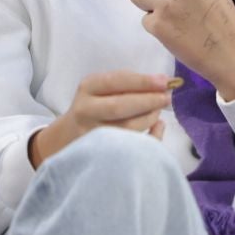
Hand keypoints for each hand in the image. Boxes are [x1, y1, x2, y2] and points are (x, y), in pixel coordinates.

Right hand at [29, 70, 173, 165]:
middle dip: (148, 101)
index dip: (142, 81)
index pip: (116, 81)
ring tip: (158, 111)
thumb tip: (161, 85)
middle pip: (119, 106)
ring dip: (149, 118)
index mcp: (88, 87)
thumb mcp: (103, 89)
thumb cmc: (96, 106)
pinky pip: (129, 147)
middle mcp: (85, 110)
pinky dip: (148, 137)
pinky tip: (156, 128)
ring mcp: (90, 134)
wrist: (68, 135)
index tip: (164, 81)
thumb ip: (127, 84)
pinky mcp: (97, 153)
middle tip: (167, 98)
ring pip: (126, 128)